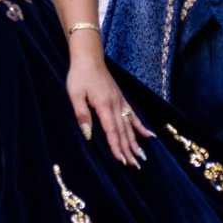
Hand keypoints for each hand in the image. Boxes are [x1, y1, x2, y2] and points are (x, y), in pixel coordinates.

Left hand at [67, 39, 153, 168]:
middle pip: (123, 131)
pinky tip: (148, 135)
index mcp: (104, 105)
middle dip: (128, 149)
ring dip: (135, 141)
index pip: (111, 130)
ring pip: (129, 125)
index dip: (116, 146)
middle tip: (134, 165)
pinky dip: (140, 125)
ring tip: (141, 156)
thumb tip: (88, 133)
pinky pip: (133, 114)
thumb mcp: (75, 94)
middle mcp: (115, 105)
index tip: (121, 159)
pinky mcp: (121, 98)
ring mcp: (120, 101)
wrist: (89, 58)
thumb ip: (82, 114)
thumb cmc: (79, 76)